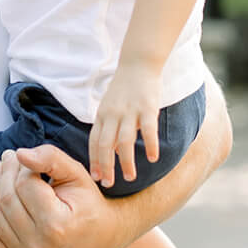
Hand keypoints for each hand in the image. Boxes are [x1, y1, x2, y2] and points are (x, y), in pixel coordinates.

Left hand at [0, 144, 127, 247]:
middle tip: (6, 156)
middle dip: (4, 173)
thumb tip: (20, 153)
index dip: (21, 166)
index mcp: (58, 226)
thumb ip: (51, 158)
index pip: (25, 185)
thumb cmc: (88, 203)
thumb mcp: (76, 174)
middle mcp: (40, 247)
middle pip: (6, 200)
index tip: (23, 157)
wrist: (100, 237)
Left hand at [89, 64, 161, 187]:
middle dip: (105, 166)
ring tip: (129, 178)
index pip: (94, 142)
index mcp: (102, 115)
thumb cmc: (124, 89)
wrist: (138, 63)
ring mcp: (129, 111)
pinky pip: (148, 129)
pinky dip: (150, 145)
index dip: (94, 161)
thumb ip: (110, 128)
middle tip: (108, 184)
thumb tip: (114, 153)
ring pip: (125, 141)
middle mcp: (112, 114)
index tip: (96, 178)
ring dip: (126, 161)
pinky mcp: (147, 107)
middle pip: (105, 145)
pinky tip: (153, 159)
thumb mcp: (110, 108)